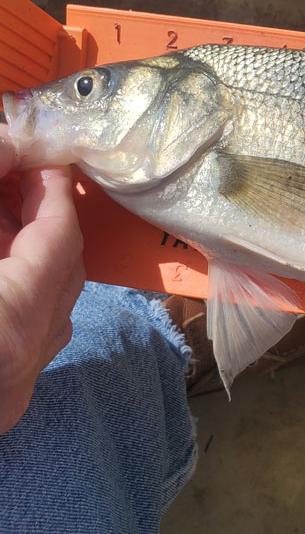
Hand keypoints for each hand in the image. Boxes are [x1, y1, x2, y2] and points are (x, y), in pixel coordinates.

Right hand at [0, 136, 84, 433]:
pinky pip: (29, 334)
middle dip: (42, 217)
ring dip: (27, 254)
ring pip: (49, 304)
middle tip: (16, 177)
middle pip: (63, 271)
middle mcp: (25, 360)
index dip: (52, 190)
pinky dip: (16, 292)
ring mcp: (14, 388)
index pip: (59, 238)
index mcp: (9, 323)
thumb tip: (6, 151)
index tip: (42, 158)